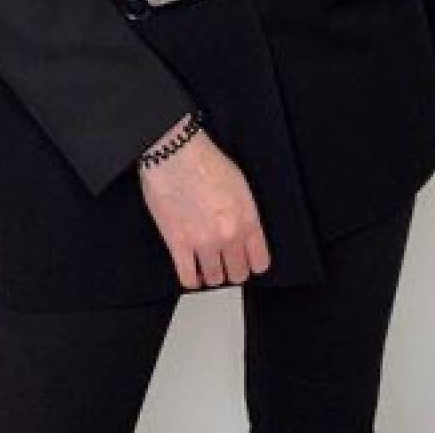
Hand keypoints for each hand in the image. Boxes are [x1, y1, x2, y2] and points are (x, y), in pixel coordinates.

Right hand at [137, 115, 271, 289]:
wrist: (175, 154)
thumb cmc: (204, 160)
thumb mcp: (239, 185)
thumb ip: (245, 214)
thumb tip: (244, 234)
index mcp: (247, 219)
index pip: (259, 262)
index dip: (252, 263)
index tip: (245, 261)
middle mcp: (228, 235)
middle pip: (238, 274)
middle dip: (232, 269)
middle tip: (224, 262)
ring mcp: (203, 242)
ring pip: (214, 279)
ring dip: (210, 273)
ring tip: (206, 263)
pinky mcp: (178, 244)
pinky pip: (188, 278)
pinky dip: (191, 280)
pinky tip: (191, 272)